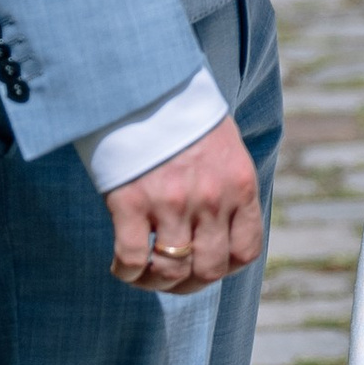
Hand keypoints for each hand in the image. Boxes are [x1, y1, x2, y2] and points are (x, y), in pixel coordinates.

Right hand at [106, 111, 264, 292]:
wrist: (143, 81)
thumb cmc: (180, 112)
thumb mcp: (222, 145)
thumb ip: (225, 185)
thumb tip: (216, 225)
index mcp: (239, 184)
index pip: (245, 251)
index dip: (224, 267)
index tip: (203, 264)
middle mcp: (211, 199)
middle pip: (209, 270)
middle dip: (188, 284)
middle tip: (168, 278)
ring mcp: (173, 202)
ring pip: (171, 271)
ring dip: (155, 283)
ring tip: (141, 275)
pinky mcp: (133, 201)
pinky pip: (132, 259)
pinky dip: (126, 272)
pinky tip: (118, 266)